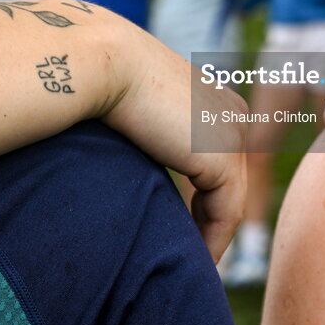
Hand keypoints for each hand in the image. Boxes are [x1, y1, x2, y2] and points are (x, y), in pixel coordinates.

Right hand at [101, 22, 245, 261]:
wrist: (96, 59)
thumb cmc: (94, 76)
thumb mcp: (128, 102)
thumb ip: (141, 125)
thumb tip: (131, 151)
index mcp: (211, 97)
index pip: (212, 158)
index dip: (198, 197)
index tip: (175, 227)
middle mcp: (230, 112)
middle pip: (223, 181)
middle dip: (205, 219)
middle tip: (184, 256)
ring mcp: (231, 133)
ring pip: (227, 201)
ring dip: (208, 237)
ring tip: (185, 265)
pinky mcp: (223, 157)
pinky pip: (225, 215)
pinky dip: (210, 243)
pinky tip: (192, 263)